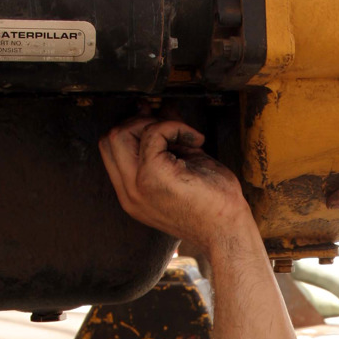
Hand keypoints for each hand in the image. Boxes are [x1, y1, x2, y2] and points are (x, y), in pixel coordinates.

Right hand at [99, 116, 252, 258]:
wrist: (229, 231)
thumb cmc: (214, 205)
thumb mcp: (185, 165)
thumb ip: (167, 141)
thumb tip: (159, 107)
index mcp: (133, 194)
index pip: (111, 149)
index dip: (133, 129)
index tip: (161, 125)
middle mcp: (129, 194)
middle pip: (109, 139)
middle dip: (138, 123)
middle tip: (170, 129)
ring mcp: (137, 187)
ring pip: (119, 134)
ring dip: (152, 124)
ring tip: (182, 135)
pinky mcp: (154, 177)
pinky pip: (153, 133)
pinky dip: (175, 126)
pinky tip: (196, 140)